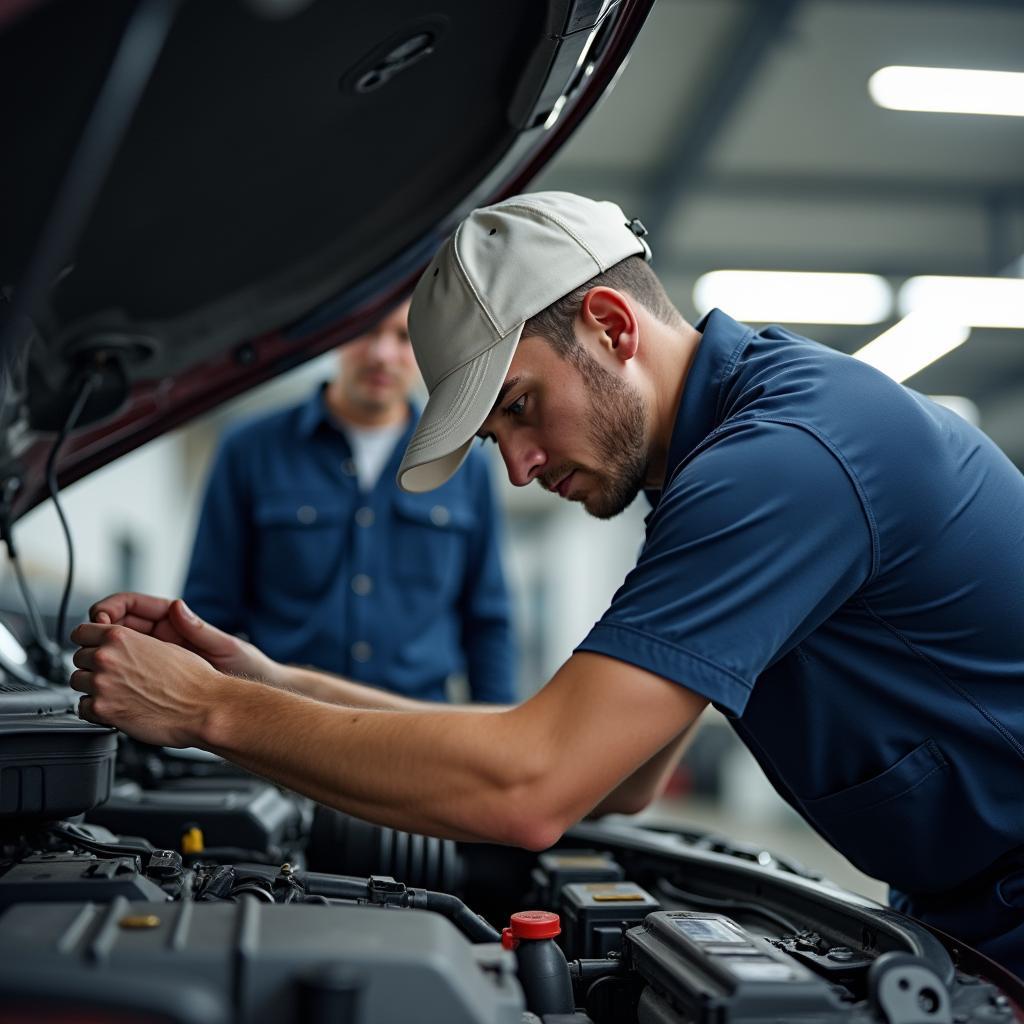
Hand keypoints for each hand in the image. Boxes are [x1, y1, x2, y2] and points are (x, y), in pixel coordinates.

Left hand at [70, 622, 225, 746]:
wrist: (203, 707)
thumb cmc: (193, 679)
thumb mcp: (166, 644)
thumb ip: (135, 642)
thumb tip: (122, 645)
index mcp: (121, 638)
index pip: (82, 631)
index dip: (89, 640)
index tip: (94, 648)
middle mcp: (107, 659)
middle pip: (78, 657)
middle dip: (92, 664)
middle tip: (112, 673)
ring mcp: (102, 685)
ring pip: (77, 682)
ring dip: (92, 687)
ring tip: (115, 691)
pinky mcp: (102, 710)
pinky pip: (82, 708)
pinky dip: (95, 709)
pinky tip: (115, 706)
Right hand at [87, 592, 281, 683]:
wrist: (249, 697)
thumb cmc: (246, 666)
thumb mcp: (225, 646)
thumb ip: (200, 629)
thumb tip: (177, 607)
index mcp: (175, 622)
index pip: (131, 605)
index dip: (110, 608)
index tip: (100, 620)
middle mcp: (162, 637)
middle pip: (116, 627)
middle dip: (97, 631)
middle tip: (89, 644)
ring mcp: (155, 659)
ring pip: (115, 651)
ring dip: (100, 655)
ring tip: (94, 666)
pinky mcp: (154, 680)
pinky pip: (125, 675)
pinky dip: (113, 678)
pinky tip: (109, 686)